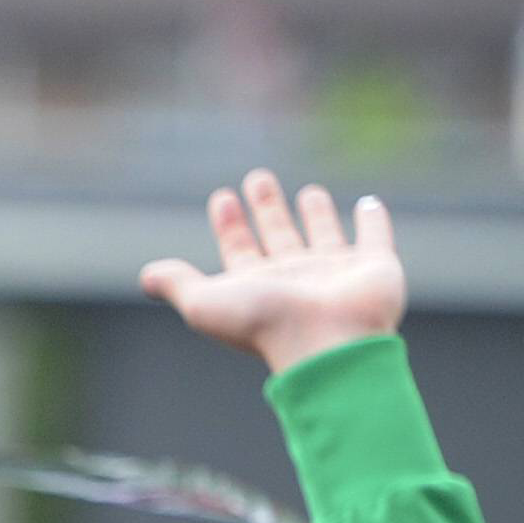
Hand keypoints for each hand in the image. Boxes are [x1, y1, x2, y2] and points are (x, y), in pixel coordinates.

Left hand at [140, 171, 402, 372]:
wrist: (327, 343)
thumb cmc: (265, 324)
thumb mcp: (206, 304)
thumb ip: (178, 285)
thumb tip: (146, 276)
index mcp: (258, 287)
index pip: (239, 250)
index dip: (229, 225)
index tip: (222, 197)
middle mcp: (296, 280)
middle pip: (277, 237)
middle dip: (266, 208)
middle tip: (258, 179)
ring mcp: (336, 274)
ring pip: (324, 236)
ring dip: (315, 214)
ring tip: (308, 191)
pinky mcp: (376, 268)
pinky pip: (377, 238)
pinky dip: (374, 221)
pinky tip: (369, 204)